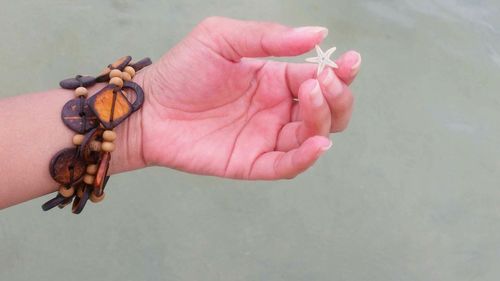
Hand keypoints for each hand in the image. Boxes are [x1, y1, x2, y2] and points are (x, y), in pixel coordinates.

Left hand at [133, 17, 360, 179]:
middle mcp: (277, 109)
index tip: (349, 62)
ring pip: (314, 135)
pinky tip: (317, 143)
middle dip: (337, 96)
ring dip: (323, 118)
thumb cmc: (182, 71)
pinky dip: (306, 158)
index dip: (340, 73)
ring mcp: (266, 137)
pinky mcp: (253, 162)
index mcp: (275, 80)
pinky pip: (287, 165)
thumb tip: (319, 34)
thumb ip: (269, 37)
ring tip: (311, 95)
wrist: (149, 109)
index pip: (320, 78)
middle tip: (322, 82)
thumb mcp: (223, 38)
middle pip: (327, 110)